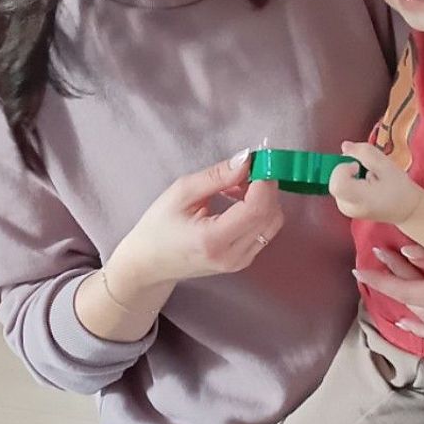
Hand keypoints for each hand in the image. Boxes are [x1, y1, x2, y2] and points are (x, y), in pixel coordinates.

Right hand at [108, 152, 283, 297]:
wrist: (150, 263)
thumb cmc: (158, 227)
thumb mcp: (181, 193)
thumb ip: (216, 176)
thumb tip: (246, 160)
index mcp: (213, 240)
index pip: (256, 208)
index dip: (264, 181)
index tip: (258, 161)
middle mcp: (232, 256)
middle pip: (271, 216)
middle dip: (266, 187)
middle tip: (247, 169)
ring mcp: (239, 262)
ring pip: (272, 223)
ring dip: (263, 198)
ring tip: (237, 185)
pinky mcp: (243, 261)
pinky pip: (264, 231)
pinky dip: (259, 210)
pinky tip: (238, 201)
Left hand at [330, 141, 419, 224]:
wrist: (406, 210)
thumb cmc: (400, 189)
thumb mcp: (387, 166)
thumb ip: (365, 153)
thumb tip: (345, 146)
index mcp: (360, 199)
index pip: (337, 183)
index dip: (343, 169)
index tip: (357, 166)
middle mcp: (348, 207)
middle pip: (334, 179)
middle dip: (347, 167)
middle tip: (367, 169)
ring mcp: (344, 208)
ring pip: (336, 180)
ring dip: (349, 173)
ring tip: (369, 177)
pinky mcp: (345, 206)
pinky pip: (339, 186)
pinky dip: (350, 179)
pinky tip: (365, 183)